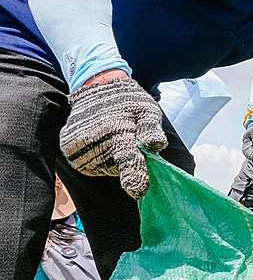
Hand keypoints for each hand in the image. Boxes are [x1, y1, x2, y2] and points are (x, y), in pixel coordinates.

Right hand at [60, 75, 167, 198]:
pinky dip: (98, 159)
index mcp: (117, 130)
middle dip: (127, 161)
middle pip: (115, 168)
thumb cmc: (128, 102)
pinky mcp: (68, 150)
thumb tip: (156, 145)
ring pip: (101, 168)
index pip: (127, 159)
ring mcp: (77, 146)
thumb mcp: (147, 110)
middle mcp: (93, 139)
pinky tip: (101, 143)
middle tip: (128, 141)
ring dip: (111, 161)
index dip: (134, 176)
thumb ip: (151, 128)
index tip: (138, 191)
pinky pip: (88, 166)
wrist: (97, 89)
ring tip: (113, 139)